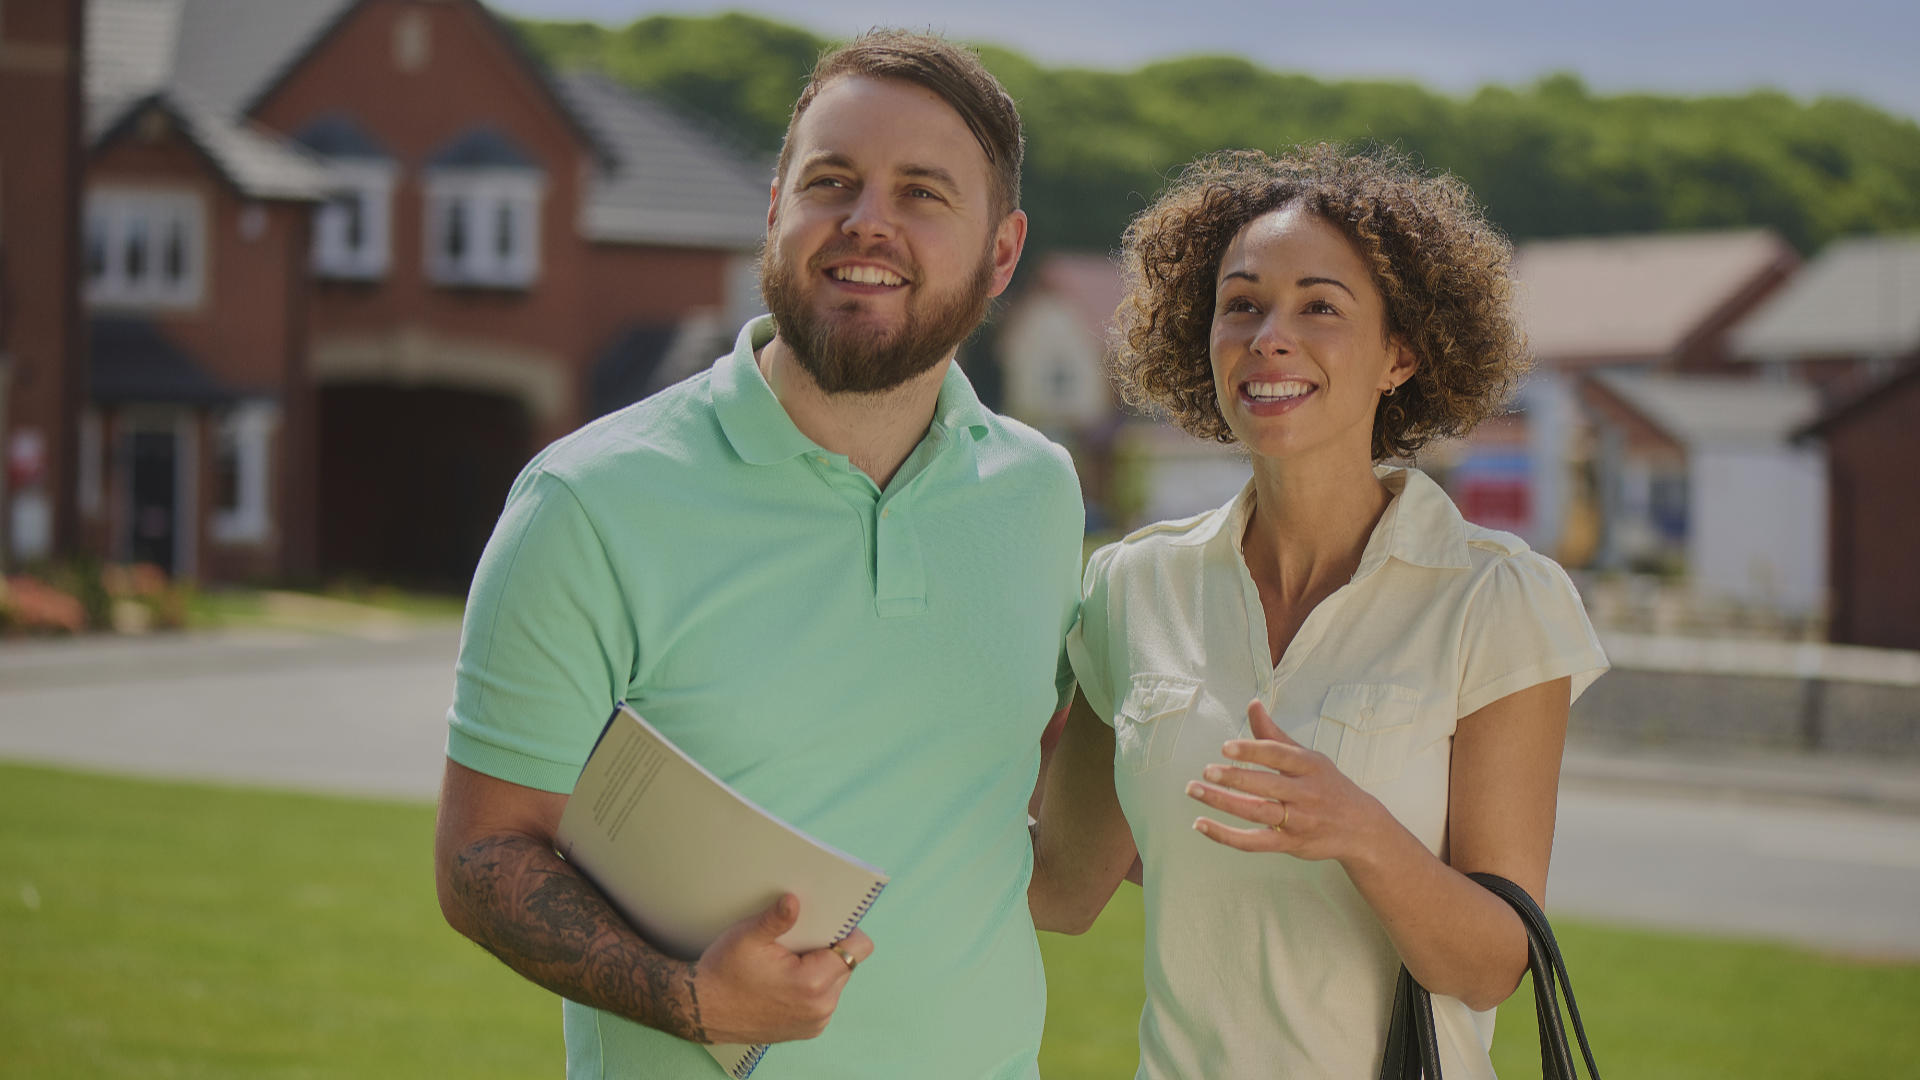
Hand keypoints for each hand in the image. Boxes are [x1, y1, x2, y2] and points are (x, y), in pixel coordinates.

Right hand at [692, 893, 875, 1044]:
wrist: (702, 1011)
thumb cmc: (723, 973)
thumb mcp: (747, 937)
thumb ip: (776, 919)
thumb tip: (794, 900)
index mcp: (813, 983)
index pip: (858, 949)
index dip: (846, 931)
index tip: (826, 923)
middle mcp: (821, 1007)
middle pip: (847, 964)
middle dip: (829, 949)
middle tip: (799, 941)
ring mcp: (815, 1022)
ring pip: (836, 983)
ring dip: (821, 969)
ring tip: (790, 962)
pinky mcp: (807, 1030)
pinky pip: (823, 1000)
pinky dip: (812, 988)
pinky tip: (786, 980)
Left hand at [1185, 699, 1391, 862]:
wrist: (1361, 827)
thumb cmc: (1327, 785)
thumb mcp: (1308, 756)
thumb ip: (1274, 734)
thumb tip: (1253, 704)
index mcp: (1309, 766)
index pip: (1278, 755)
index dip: (1252, 750)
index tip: (1225, 747)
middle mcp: (1305, 793)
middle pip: (1265, 785)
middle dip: (1234, 778)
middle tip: (1206, 771)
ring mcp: (1297, 821)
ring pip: (1255, 812)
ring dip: (1222, 802)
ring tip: (1194, 790)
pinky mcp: (1289, 844)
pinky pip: (1253, 842)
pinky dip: (1225, 836)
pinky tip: (1202, 824)